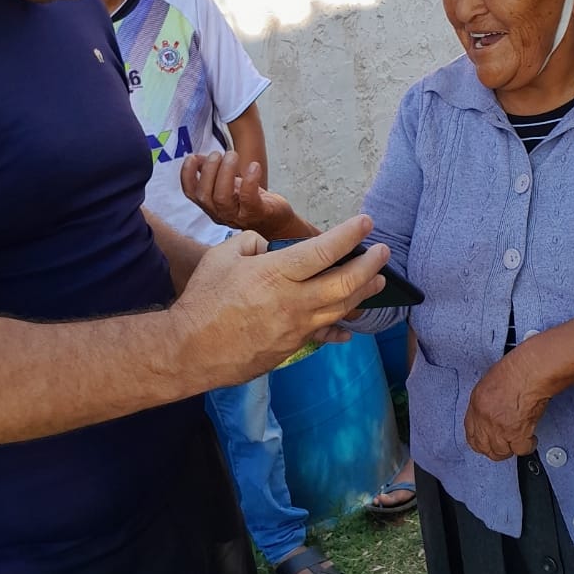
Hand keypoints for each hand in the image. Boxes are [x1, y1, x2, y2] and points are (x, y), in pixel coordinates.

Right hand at [168, 216, 388, 391]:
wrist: (189, 349)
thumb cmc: (204, 299)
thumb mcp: (222, 256)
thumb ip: (251, 244)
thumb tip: (269, 247)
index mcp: (275, 273)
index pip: (322, 251)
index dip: (349, 235)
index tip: (366, 223)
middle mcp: (292, 301)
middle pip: (344, 284)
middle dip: (369, 266)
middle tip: (383, 253)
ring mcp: (295, 328)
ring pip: (339, 310)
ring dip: (362, 293)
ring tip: (377, 281)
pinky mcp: (290, 347)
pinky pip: (322, 335)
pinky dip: (339, 330)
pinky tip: (350, 329)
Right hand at [181, 150, 299, 238]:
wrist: (277, 221)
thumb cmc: (252, 201)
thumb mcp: (230, 186)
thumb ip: (213, 173)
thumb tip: (199, 158)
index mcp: (211, 205)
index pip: (191, 194)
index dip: (187, 175)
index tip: (192, 157)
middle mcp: (221, 213)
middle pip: (205, 196)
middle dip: (209, 171)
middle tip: (219, 153)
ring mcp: (238, 216)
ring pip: (222, 198)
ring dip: (225, 173)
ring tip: (232, 155)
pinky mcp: (257, 213)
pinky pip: (248, 198)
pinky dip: (250, 180)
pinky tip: (254, 165)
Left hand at [464, 347, 549, 461]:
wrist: (530, 371)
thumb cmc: (515, 370)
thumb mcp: (490, 384)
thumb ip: (487, 402)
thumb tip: (491, 414)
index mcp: (476, 404)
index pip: (471, 434)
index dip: (480, 442)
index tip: (487, 443)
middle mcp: (485, 418)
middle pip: (483, 447)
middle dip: (494, 449)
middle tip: (504, 445)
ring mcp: (499, 428)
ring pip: (501, 452)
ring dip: (510, 448)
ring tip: (518, 441)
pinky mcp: (517, 433)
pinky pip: (520, 449)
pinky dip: (527, 446)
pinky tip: (531, 439)